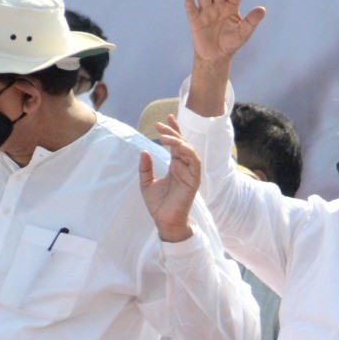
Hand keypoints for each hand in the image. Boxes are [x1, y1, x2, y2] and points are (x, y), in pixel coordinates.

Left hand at [140, 115, 200, 242]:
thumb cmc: (158, 204)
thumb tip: (144, 151)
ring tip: (165, 136)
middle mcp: (184, 167)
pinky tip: (179, 147)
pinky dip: (188, 153)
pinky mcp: (194, 181)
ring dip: (179, 141)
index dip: (173, 131)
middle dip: (173, 132)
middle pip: (182, 144)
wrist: (164, 221)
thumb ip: (145, 168)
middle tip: (161, 124)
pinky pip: (194, 163)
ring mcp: (190, 173)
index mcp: (175, 166)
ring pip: (189, 151)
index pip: (176, 144)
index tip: (166, 118)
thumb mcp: (146, 183)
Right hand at [186, 0, 265, 65]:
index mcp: (231, 6)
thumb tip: (262, 10)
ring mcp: (206, 12)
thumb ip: (251, 21)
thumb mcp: (243, 33)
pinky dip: (190, 5)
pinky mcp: (195, 21)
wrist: (216, 56)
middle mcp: (218, 6)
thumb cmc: (231, 42)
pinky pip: (192, 11)